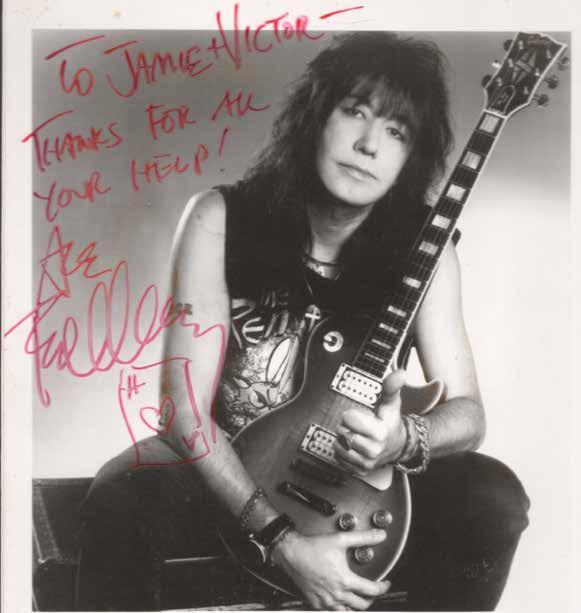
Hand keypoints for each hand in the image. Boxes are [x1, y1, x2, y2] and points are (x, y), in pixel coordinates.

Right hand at [270, 529, 389, 609]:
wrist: (292, 553)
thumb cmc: (313, 547)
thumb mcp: (341, 539)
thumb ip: (363, 537)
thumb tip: (379, 536)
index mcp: (345, 580)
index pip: (372, 591)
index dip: (383, 588)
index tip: (385, 584)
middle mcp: (336, 594)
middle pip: (362, 605)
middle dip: (371, 599)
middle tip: (373, 592)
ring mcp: (325, 601)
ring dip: (356, 607)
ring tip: (358, 599)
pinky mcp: (315, 603)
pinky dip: (340, 609)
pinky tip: (340, 602)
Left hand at [334, 369, 406, 474]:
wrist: (398, 446)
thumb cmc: (390, 422)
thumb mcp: (391, 403)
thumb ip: (391, 387)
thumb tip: (400, 373)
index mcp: (380, 433)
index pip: (349, 419)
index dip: (351, 415)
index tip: (357, 415)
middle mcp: (374, 450)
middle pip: (343, 434)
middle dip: (346, 427)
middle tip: (356, 426)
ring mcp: (367, 463)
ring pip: (339, 447)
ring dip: (342, 440)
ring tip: (353, 435)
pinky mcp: (360, 471)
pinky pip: (339, 459)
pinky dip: (342, 452)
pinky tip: (352, 446)